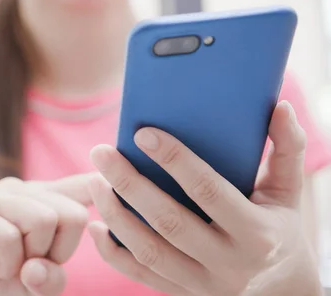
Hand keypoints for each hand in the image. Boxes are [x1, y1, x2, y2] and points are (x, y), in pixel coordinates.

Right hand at [0, 174, 92, 295]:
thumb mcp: (37, 286)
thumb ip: (53, 276)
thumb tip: (39, 266)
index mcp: (40, 199)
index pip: (82, 184)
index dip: (104, 187)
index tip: (115, 188)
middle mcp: (17, 190)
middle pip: (71, 211)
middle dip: (61, 252)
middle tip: (34, 267)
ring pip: (43, 218)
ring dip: (33, 258)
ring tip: (14, 268)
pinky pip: (8, 235)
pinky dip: (10, 263)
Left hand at [87, 101, 322, 295]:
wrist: (284, 294)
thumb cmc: (282, 231)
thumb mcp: (289, 194)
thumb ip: (287, 149)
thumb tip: (281, 107)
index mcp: (257, 233)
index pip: (209, 191)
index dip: (176, 161)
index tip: (143, 133)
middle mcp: (228, 263)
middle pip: (168, 221)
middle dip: (129, 184)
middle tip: (101, 152)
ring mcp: (201, 284)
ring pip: (148, 250)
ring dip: (115, 215)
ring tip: (94, 182)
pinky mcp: (182, 294)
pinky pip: (140, 275)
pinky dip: (112, 253)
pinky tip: (96, 227)